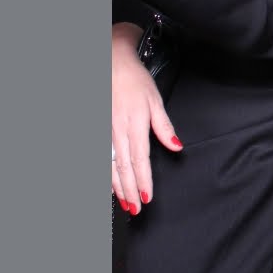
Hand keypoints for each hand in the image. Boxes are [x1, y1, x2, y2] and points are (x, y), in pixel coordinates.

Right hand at [111, 24, 182, 210]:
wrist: (111, 62)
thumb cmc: (135, 81)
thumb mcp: (155, 100)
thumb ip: (164, 127)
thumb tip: (176, 148)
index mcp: (133, 124)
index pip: (139, 159)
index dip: (143, 181)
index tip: (146, 198)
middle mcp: (115, 130)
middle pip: (122, 167)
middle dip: (129, 190)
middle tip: (135, 210)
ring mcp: (103, 129)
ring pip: (108, 164)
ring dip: (116, 186)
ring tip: (123, 203)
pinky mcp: (96, 128)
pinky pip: (99, 155)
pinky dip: (104, 172)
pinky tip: (109, 185)